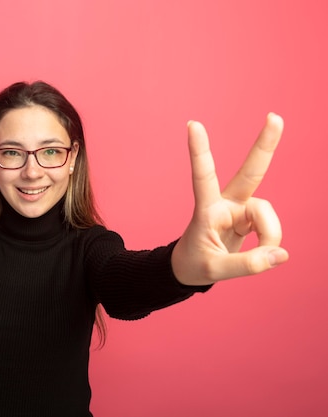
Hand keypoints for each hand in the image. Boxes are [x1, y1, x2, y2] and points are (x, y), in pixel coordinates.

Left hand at [171, 113, 288, 284]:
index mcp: (206, 209)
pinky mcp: (249, 218)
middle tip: (275, 117)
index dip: (199, 151)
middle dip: (265, 146)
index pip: (202, 176)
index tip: (193, 124)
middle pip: (250, 172)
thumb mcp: (213, 270)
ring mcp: (239, 209)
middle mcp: (225, 203)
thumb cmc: (193, 265)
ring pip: (266, 213)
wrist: (190, 269)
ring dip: (269, 235)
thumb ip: (248, 265)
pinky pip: (270, 227)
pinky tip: (265, 253)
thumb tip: (281, 254)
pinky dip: (270, 242)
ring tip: (264, 257)